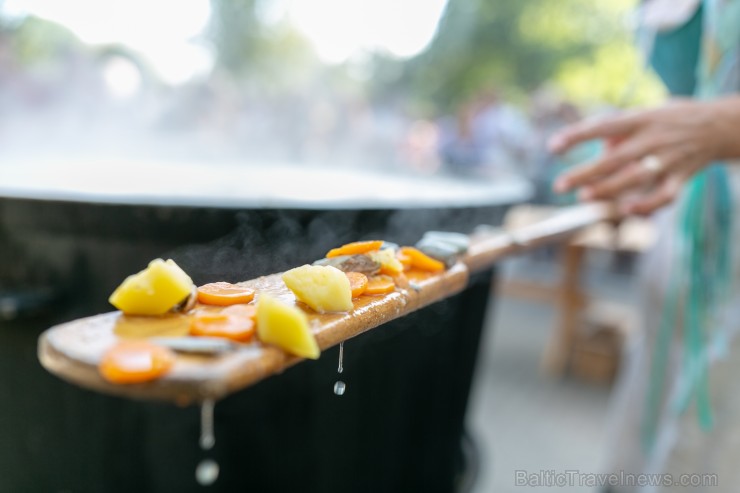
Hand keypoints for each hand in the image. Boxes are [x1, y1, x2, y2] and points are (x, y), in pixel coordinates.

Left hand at [548, 98, 739, 214]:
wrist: (720, 125)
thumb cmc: (670, 119)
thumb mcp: (644, 113)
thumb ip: (618, 130)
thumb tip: (598, 151)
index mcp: (641, 119)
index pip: (603, 126)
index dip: (577, 136)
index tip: (552, 147)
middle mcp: (653, 138)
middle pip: (615, 158)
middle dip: (585, 173)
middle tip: (558, 185)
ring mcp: (668, 159)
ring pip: (636, 179)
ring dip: (608, 190)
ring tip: (584, 197)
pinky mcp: (682, 176)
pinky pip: (664, 196)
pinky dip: (646, 206)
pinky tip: (626, 211)